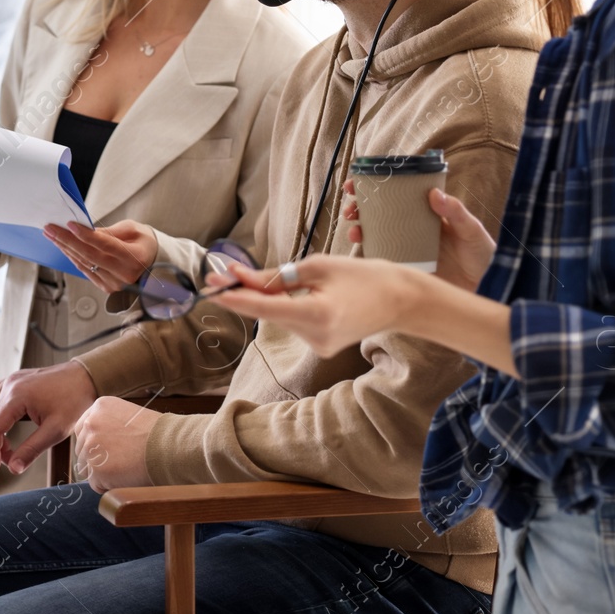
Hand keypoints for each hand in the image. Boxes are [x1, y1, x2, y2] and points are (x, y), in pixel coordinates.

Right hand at [0, 360, 97, 475]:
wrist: (88, 377)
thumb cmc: (75, 401)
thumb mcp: (55, 430)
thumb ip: (31, 450)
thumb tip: (13, 468)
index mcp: (16, 396)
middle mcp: (10, 384)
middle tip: (4, 460)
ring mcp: (12, 379)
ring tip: (4, 446)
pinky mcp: (16, 379)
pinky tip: (4, 425)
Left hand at [42, 220, 157, 291]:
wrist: (155, 262)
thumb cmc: (145, 243)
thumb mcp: (132, 230)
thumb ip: (110, 232)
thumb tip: (87, 231)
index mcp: (134, 257)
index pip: (105, 245)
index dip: (85, 235)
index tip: (69, 224)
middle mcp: (124, 273)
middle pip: (90, 255)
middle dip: (67, 240)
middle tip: (51, 228)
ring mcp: (115, 283)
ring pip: (85, 264)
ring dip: (66, 249)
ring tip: (53, 235)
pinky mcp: (108, 287)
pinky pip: (86, 271)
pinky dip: (74, 259)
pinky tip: (64, 248)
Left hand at [72, 397, 159, 491]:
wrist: (170, 447)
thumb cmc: (156, 435)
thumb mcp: (128, 416)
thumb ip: (108, 424)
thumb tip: (95, 442)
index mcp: (98, 407)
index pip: (82, 430)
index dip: (94, 444)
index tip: (107, 451)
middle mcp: (90, 424)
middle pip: (81, 450)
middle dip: (97, 460)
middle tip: (120, 462)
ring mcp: (91, 446)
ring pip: (87, 468)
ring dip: (102, 473)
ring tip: (126, 468)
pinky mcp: (96, 469)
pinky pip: (95, 484)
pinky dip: (108, 486)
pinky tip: (125, 476)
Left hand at [209, 257, 428, 357]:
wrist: (402, 301)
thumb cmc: (365, 277)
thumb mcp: (319, 266)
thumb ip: (277, 276)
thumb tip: (242, 279)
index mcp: (317, 314)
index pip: (265, 308)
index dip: (236, 298)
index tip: (212, 288)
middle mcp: (316, 337)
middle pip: (269, 313)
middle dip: (246, 293)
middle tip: (220, 275)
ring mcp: (318, 346)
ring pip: (280, 318)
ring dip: (267, 299)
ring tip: (269, 279)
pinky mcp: (320, 347)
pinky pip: (293, 323)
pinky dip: (285, 307)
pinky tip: (294, 293)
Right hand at [341, 182, 495, 292]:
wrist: (486, 289)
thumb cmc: (482, 255)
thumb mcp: (472, 231)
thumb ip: (456, 212)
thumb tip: (435, 193)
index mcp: (426, 214)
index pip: (397, 194)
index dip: (375, 186)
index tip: (358, 182)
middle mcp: (412, 229)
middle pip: (378, 213)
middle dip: (359, 208)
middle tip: (351, 208)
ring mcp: (406, 248)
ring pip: (374, 234)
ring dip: (359, 229)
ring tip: (355, 230)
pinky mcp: (405, 268)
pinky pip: (382, 259)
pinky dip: (368, 254)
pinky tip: (361, 251)